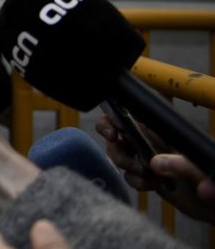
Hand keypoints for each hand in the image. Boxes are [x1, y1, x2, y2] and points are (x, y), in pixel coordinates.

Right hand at [96, 115, 214, 223]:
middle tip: (129, 160)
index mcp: (157, 128)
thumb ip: (179, 162)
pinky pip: (129, 176)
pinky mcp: (145, 176)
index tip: (113, 134)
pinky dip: (138, 182)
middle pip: (115, 135)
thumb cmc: (208, 173)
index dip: (112, 121)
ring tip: (146, 174)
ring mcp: (145, 157)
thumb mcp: (197, 164)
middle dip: (116, 147)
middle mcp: (148, 139)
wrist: (212, 202)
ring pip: (119, 156)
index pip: (127, 114)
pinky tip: (154, 185)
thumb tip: (154, 164)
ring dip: (128, 167)